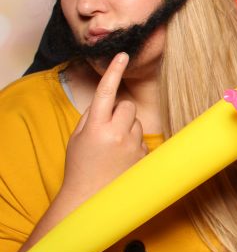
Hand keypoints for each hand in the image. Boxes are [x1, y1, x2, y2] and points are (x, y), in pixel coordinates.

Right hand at [62, 53, 147, 199]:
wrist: (91, 197)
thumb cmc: (80, 165)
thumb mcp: (77, 138)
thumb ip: (91, 117)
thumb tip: (106, 101)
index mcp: (95, 127)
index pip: (106, 92)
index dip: (114, 72)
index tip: (123, 55)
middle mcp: (116, 134)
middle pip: (127, 106)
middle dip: (119, 112)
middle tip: (106, 130)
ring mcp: (132, 145)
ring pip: (136, 122)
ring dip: (126, 128)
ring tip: (113, 148)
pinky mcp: (144, 154)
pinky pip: (141, 137)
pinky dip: (133, 143)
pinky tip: (121, 157)